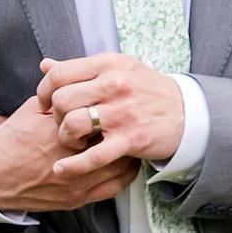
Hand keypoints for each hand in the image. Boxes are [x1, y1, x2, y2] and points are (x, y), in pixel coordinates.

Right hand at [0, 88, 140, 213]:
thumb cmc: (13, 140)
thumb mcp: (33, 109)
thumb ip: (58, 92)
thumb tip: (74, 72)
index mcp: (62, 129)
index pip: (101, 114)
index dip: (113, 107)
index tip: (119, 101)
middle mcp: (72, 156)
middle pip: (115, 139)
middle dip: (125, 129)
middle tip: (132, 119)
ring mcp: (77, 181)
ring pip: (120, 165)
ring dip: (129, 151)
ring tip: (132, 139)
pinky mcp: (77, 199)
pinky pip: (114, 188)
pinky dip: (125, 175)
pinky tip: (126, 163)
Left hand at [41, 53, 189, 178]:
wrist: (186, 112)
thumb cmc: (146, 90)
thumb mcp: (117, 69)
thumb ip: (81, 69)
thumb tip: (45, 65)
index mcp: (108, 64)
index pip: (60, 73)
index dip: (44, 90)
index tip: (46, 103)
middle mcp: (114, 84)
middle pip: (62, 100)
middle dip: (55, 116)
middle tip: (62, 123)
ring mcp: (123, 112)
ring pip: (73, 124)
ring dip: (65, 137)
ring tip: (73, 140)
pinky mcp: (130, 138)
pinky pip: (93, 155)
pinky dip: (73, 165)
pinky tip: (62, 168)